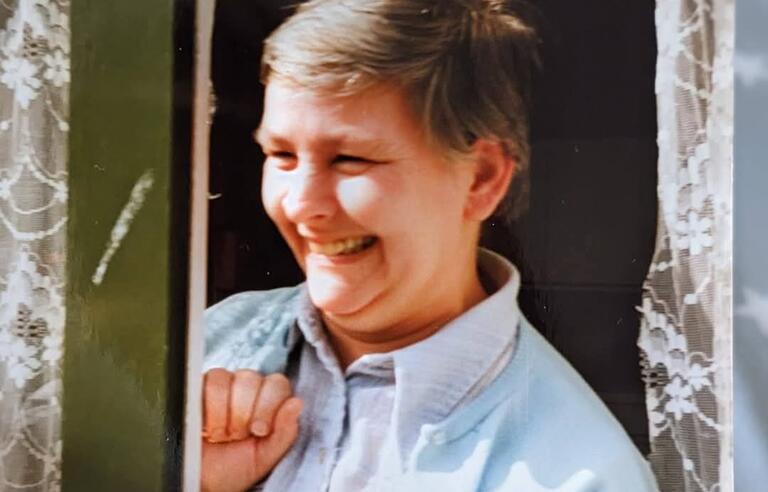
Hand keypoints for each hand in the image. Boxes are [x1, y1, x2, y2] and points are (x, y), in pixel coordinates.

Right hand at [201, 369, 302, 491]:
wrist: (201, 482)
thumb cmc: (233, 469)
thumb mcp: (264, 457)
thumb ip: (284, 432)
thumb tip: (296, 403)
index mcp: (267, 401)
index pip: (276, 383)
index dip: (267, 406)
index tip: (258, 430)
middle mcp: (245, 389)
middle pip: (250, 378)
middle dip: (242, 412)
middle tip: (236, 435)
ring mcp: (220, 386)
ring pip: (225, 378)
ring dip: (222, 412)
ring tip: (219, 433)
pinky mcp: (197, 388)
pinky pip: (205, 382)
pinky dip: (206, 408)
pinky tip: (205, 425)